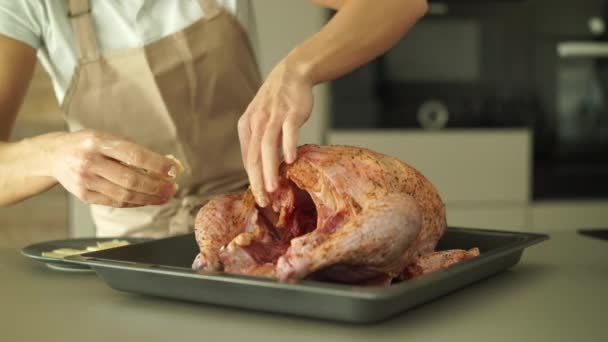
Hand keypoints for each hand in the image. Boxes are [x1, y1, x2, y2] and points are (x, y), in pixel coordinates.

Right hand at [47, 130, 178, 207]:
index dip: (157, 164)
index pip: (134, 155)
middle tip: (172, 188)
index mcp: (99, 142)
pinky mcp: (84, 195)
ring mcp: (85, 180)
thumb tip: (164, 165)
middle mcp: (90, 161)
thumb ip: (132, 150)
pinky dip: (135, 202)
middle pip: (130, 179)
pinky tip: (147, 200)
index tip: (174, 169)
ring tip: (164, 197)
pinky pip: (115, 202)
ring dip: (149, 198)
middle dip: (156, 186)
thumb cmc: (89, 144)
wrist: (55, 155)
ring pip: (124, 194)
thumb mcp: (107, 138)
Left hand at [238, 58, 312, 206]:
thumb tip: (258, 169)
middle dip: (258, 181)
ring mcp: (274, 117)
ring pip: (267, 146)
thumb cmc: (277, 102)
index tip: (260, 198)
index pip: (247, 159)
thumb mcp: (260, 120)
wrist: (292, 73)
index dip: (252, 181)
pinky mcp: (291, 112)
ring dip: (269, 169)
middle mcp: (257, 122)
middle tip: (263, 200)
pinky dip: (288, 145)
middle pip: (254, 156)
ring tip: (273, 187)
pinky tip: (290, 160)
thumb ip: (257, 142)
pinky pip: (288, 131)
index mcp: (246, 127)